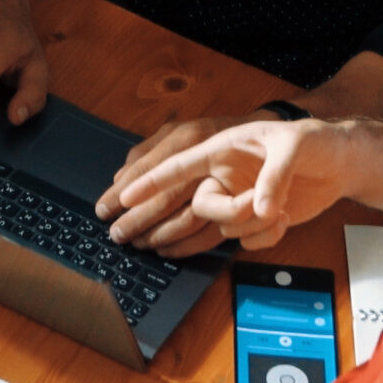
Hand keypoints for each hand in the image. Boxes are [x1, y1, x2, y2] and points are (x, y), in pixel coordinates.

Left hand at [96, 111, 263, 252]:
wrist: (279, 139)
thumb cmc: (220, 134)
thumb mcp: (181, 131)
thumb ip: (148, 152)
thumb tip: (120, 178)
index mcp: (188, 137)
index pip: (148, 167)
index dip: (125, 192)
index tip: (103, 209)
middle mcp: (207, 159)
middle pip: (166, 198)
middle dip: (138, 220)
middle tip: (117, 234)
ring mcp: (229, 184)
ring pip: (187, 219)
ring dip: (160, 236)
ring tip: (139, 244)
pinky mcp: (245, 206)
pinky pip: (212, 233)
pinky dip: (187, 246)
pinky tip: (168, 250)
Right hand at [107, 118, 349, 255]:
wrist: (343, 163)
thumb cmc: (316, 140)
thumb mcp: (295, 147)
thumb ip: (275, 176)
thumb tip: (262, 209)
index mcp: (223, 148)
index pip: (179, 165)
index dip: (149, 181)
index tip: (122, 197)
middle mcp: (224, 176)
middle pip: (193, 205)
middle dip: (191, 216)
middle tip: (182, 222)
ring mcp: (237, 200)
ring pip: (221, 228)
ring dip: (250, 226)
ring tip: (278, 211)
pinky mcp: (254, 221)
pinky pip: (245, 241)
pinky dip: (265, 238)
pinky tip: (284, 222)